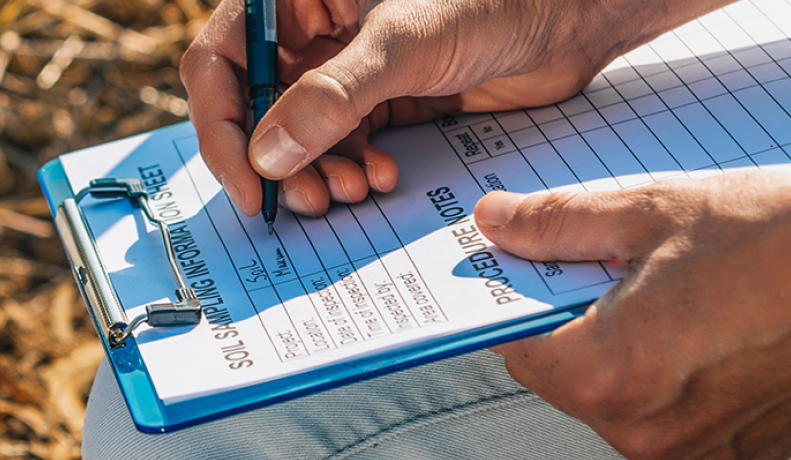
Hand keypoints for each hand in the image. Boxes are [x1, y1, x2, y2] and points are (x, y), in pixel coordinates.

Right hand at [183, 0, 735, 216]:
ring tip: (349, 192)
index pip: (220, 59)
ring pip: (298, 136)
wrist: (569, 16)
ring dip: (315, 174)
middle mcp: (312, 31)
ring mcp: (346, 69)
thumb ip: (333, 97)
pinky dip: (352, 170)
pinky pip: (343, 147)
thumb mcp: (404, 44)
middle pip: (254, 107)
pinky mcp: (383, 101)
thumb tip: (267, 156)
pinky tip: (381, 178)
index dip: (221, 124)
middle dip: (274, 161)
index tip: (248, 182)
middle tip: (305, 201)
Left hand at [477, 172, 790, 458]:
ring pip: (623, 402)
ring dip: (632, 353)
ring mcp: (700, 454)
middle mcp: (649, 433)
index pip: (517, 346)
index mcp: (612, 374)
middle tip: (624, 268)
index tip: (533, 268)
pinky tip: (717, 330)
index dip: (520, 300)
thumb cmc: (788, 237)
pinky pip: (680, 421)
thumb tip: (499, 225)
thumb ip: (560, 226)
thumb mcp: (653, 210)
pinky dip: (682, 379)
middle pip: (569, 379)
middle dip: (580, 324)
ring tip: (685, 294)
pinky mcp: (747, 457)